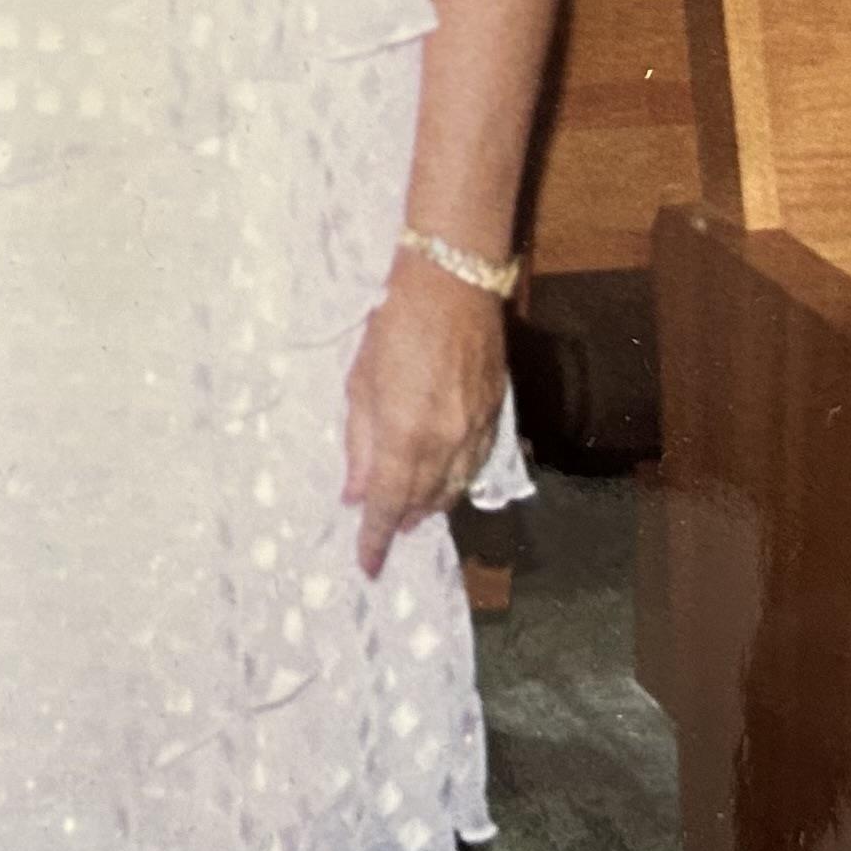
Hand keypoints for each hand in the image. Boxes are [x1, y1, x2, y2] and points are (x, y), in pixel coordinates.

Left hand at [340, 252, 509, 578]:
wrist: (453, 284)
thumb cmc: (394, 326)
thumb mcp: (360, 382)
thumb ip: (359, 442)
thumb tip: (353, 492)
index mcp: (405, 436)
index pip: (386, 504)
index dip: (375, 539)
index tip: (367, 566)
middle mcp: (446, 443)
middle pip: (423, 502)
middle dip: (401, 520)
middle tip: (383, 529)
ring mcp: (476, 431)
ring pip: (454, 489)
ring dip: (430, 504)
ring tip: (410, 510)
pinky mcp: (496, 415)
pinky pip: (475, 465)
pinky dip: (456, 480)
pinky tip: (444, 480)